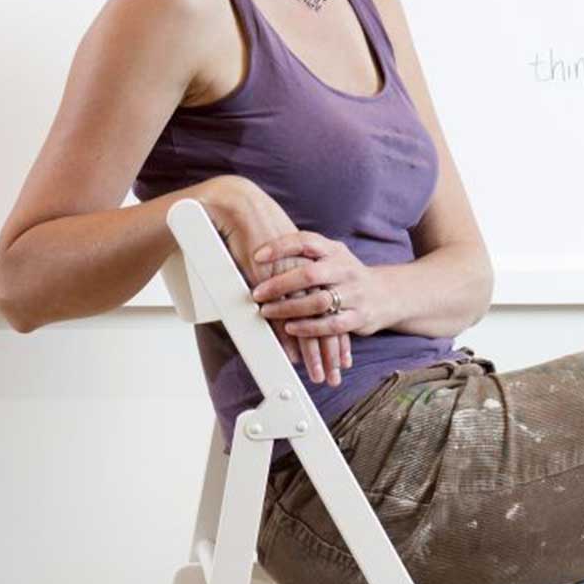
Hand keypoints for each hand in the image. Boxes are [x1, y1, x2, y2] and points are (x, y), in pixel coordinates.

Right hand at [188, 176, 353, 384]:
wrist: (241, 208)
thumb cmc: (260, 228)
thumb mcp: (284, 250)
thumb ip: (293, 271)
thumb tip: (296, 291)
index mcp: (316, 268)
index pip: (332, 309)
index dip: (338, 335)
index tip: (342, 357)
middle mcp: (308, 276)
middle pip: (326, 321)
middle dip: (330, 352)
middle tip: (334, 375)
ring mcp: (290, 281)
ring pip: (308, 325)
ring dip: (312, 353)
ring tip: (318, 375)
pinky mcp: (270, 285)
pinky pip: (283, 318)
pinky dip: (288, 341)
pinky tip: (294, 359)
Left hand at [250, 233, 379, 390]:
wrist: (389, 293)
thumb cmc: (345, 274)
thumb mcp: (331, 256)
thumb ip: (303, 255)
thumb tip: (257, 252)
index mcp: (334, 250)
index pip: (306, 241)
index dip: (281, 247)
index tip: (257, 255)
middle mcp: (345, 269)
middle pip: (310, 274)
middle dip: (280, 284)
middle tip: (256, 293)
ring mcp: (354, 293)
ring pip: (319, 302)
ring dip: (289, 308)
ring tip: (267, 312)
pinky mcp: (359, 317)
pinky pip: (331, 325)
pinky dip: (308, 328)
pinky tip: (290, 328)